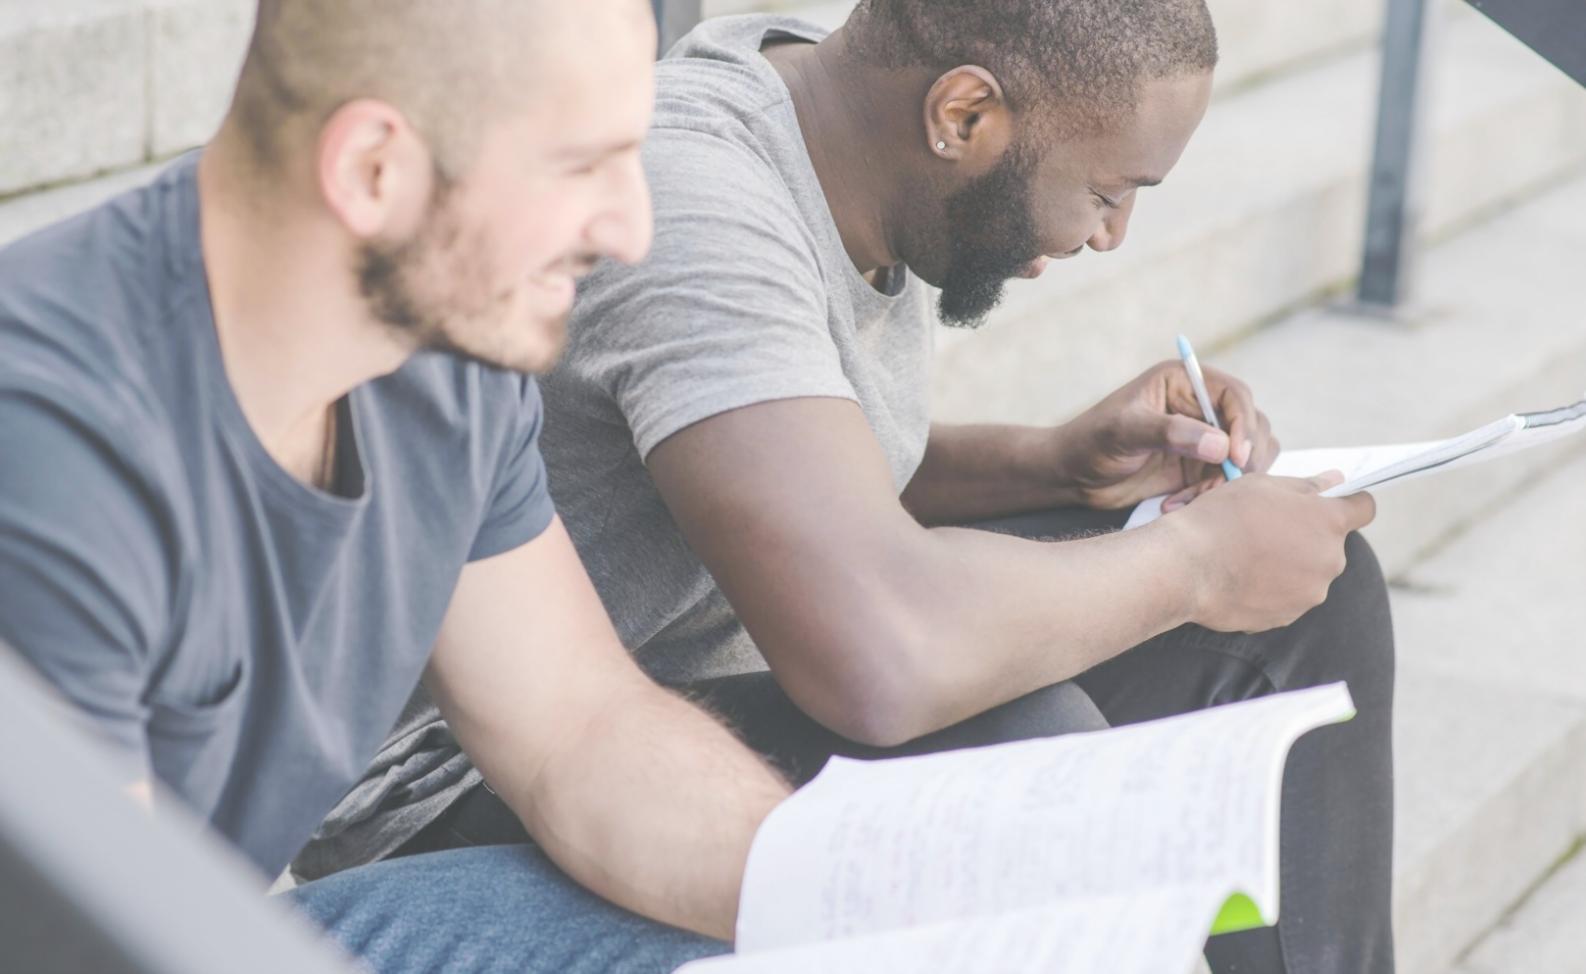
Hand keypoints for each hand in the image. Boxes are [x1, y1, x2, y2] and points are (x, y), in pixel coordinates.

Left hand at [1054, 360, 1279, 509]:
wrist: (1073, 476)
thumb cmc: (1090, 442)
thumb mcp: (1124, 431)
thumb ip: (1170, 433)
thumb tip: (1221, 446)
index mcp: (1185, 382)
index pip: (1236, 395)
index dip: (1244, 424)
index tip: (1236, 457)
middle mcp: (1201, 406)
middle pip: (1253, 426)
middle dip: (1244, 457)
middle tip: (1222, 484)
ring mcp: (1204, 438)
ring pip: (1247, 456)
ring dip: (1228, 480)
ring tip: (1190, 496)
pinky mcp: (1200, 467)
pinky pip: (1227, 482)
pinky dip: (1211, 496)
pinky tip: (1174, 504)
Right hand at [1162, 472, 1376, 632]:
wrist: (1187, 567)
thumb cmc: (1222, 518)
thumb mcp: (1262, 486)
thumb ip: (1306, 486)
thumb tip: (1335, 481)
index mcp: (1329, 522)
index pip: (1364, 508)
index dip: (1351, 503)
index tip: (1335, 503)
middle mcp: (1330, 560)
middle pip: (1331, 544)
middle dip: (1308, 536)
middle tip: (1267, 530)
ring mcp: (1310, 593)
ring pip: (1309, 573)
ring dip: (1290, 565)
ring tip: (1248, 558)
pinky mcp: (1288, 617)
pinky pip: (1287, 598)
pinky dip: (1272, 589)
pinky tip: (1242, 579)